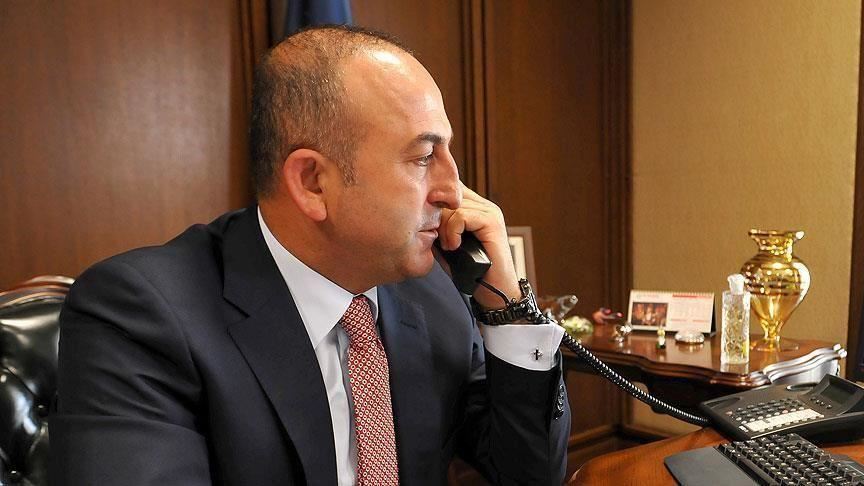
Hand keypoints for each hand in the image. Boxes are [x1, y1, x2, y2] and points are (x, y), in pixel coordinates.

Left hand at [437, 183, 519, 309]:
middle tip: (440, 241)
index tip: (429, 227)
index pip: (447, 190)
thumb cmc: (471, 270)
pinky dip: (453, 232)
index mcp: (474, 207)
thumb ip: (436, 228)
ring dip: (444, 229)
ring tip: (449, 246)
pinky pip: (461, 216)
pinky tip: (455, 246)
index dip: (433, 206)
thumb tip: (417, 216)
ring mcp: (489, 212)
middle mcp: (483, 205)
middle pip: (447, 196)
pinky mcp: (492, 221)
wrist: (493, 290)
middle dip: (436, 219)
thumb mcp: (447, 244)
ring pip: (452, 206)